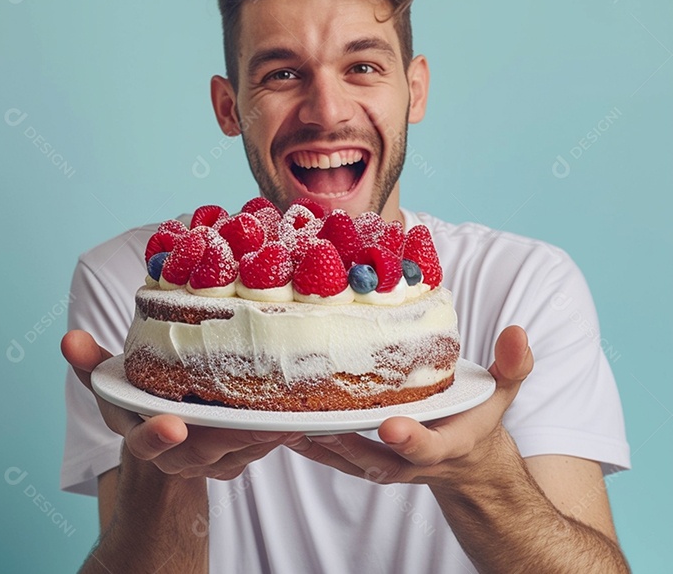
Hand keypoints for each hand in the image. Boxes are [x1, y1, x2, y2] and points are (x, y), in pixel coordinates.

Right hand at [62, 329, 298, 479]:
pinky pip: (256, 451)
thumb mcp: (110, 380)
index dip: (157, 437)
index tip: (174, 425)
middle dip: (230, 436)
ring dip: (261, 436)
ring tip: (287, 410)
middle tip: (259, 416)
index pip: (143, 442)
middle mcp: (173, 456)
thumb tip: (68, 339)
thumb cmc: (137, 400)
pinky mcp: (234, 461)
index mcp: (139, 434)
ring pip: (237, 453)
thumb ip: (89, 361)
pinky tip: (294, 412)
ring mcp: (206, 463)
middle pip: (202, 453)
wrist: (164, 436)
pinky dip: (274, 433)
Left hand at [286, 325, 533, 487]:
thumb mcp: (504, 391)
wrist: (465, 459)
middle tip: (314, 421)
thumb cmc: (477, 417)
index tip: (390, 425)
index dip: (409, 438)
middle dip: (344, 441)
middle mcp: (410, 461)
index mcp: (445, 443)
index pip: (427, 445)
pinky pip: (329, 456)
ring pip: (344, 459)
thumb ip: (513, 364)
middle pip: (375, 457)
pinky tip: (276, 423)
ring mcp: (383, 464)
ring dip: (314, 443)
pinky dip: (305, 443)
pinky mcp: (360, 459)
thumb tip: (518, 330)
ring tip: (282, 420)